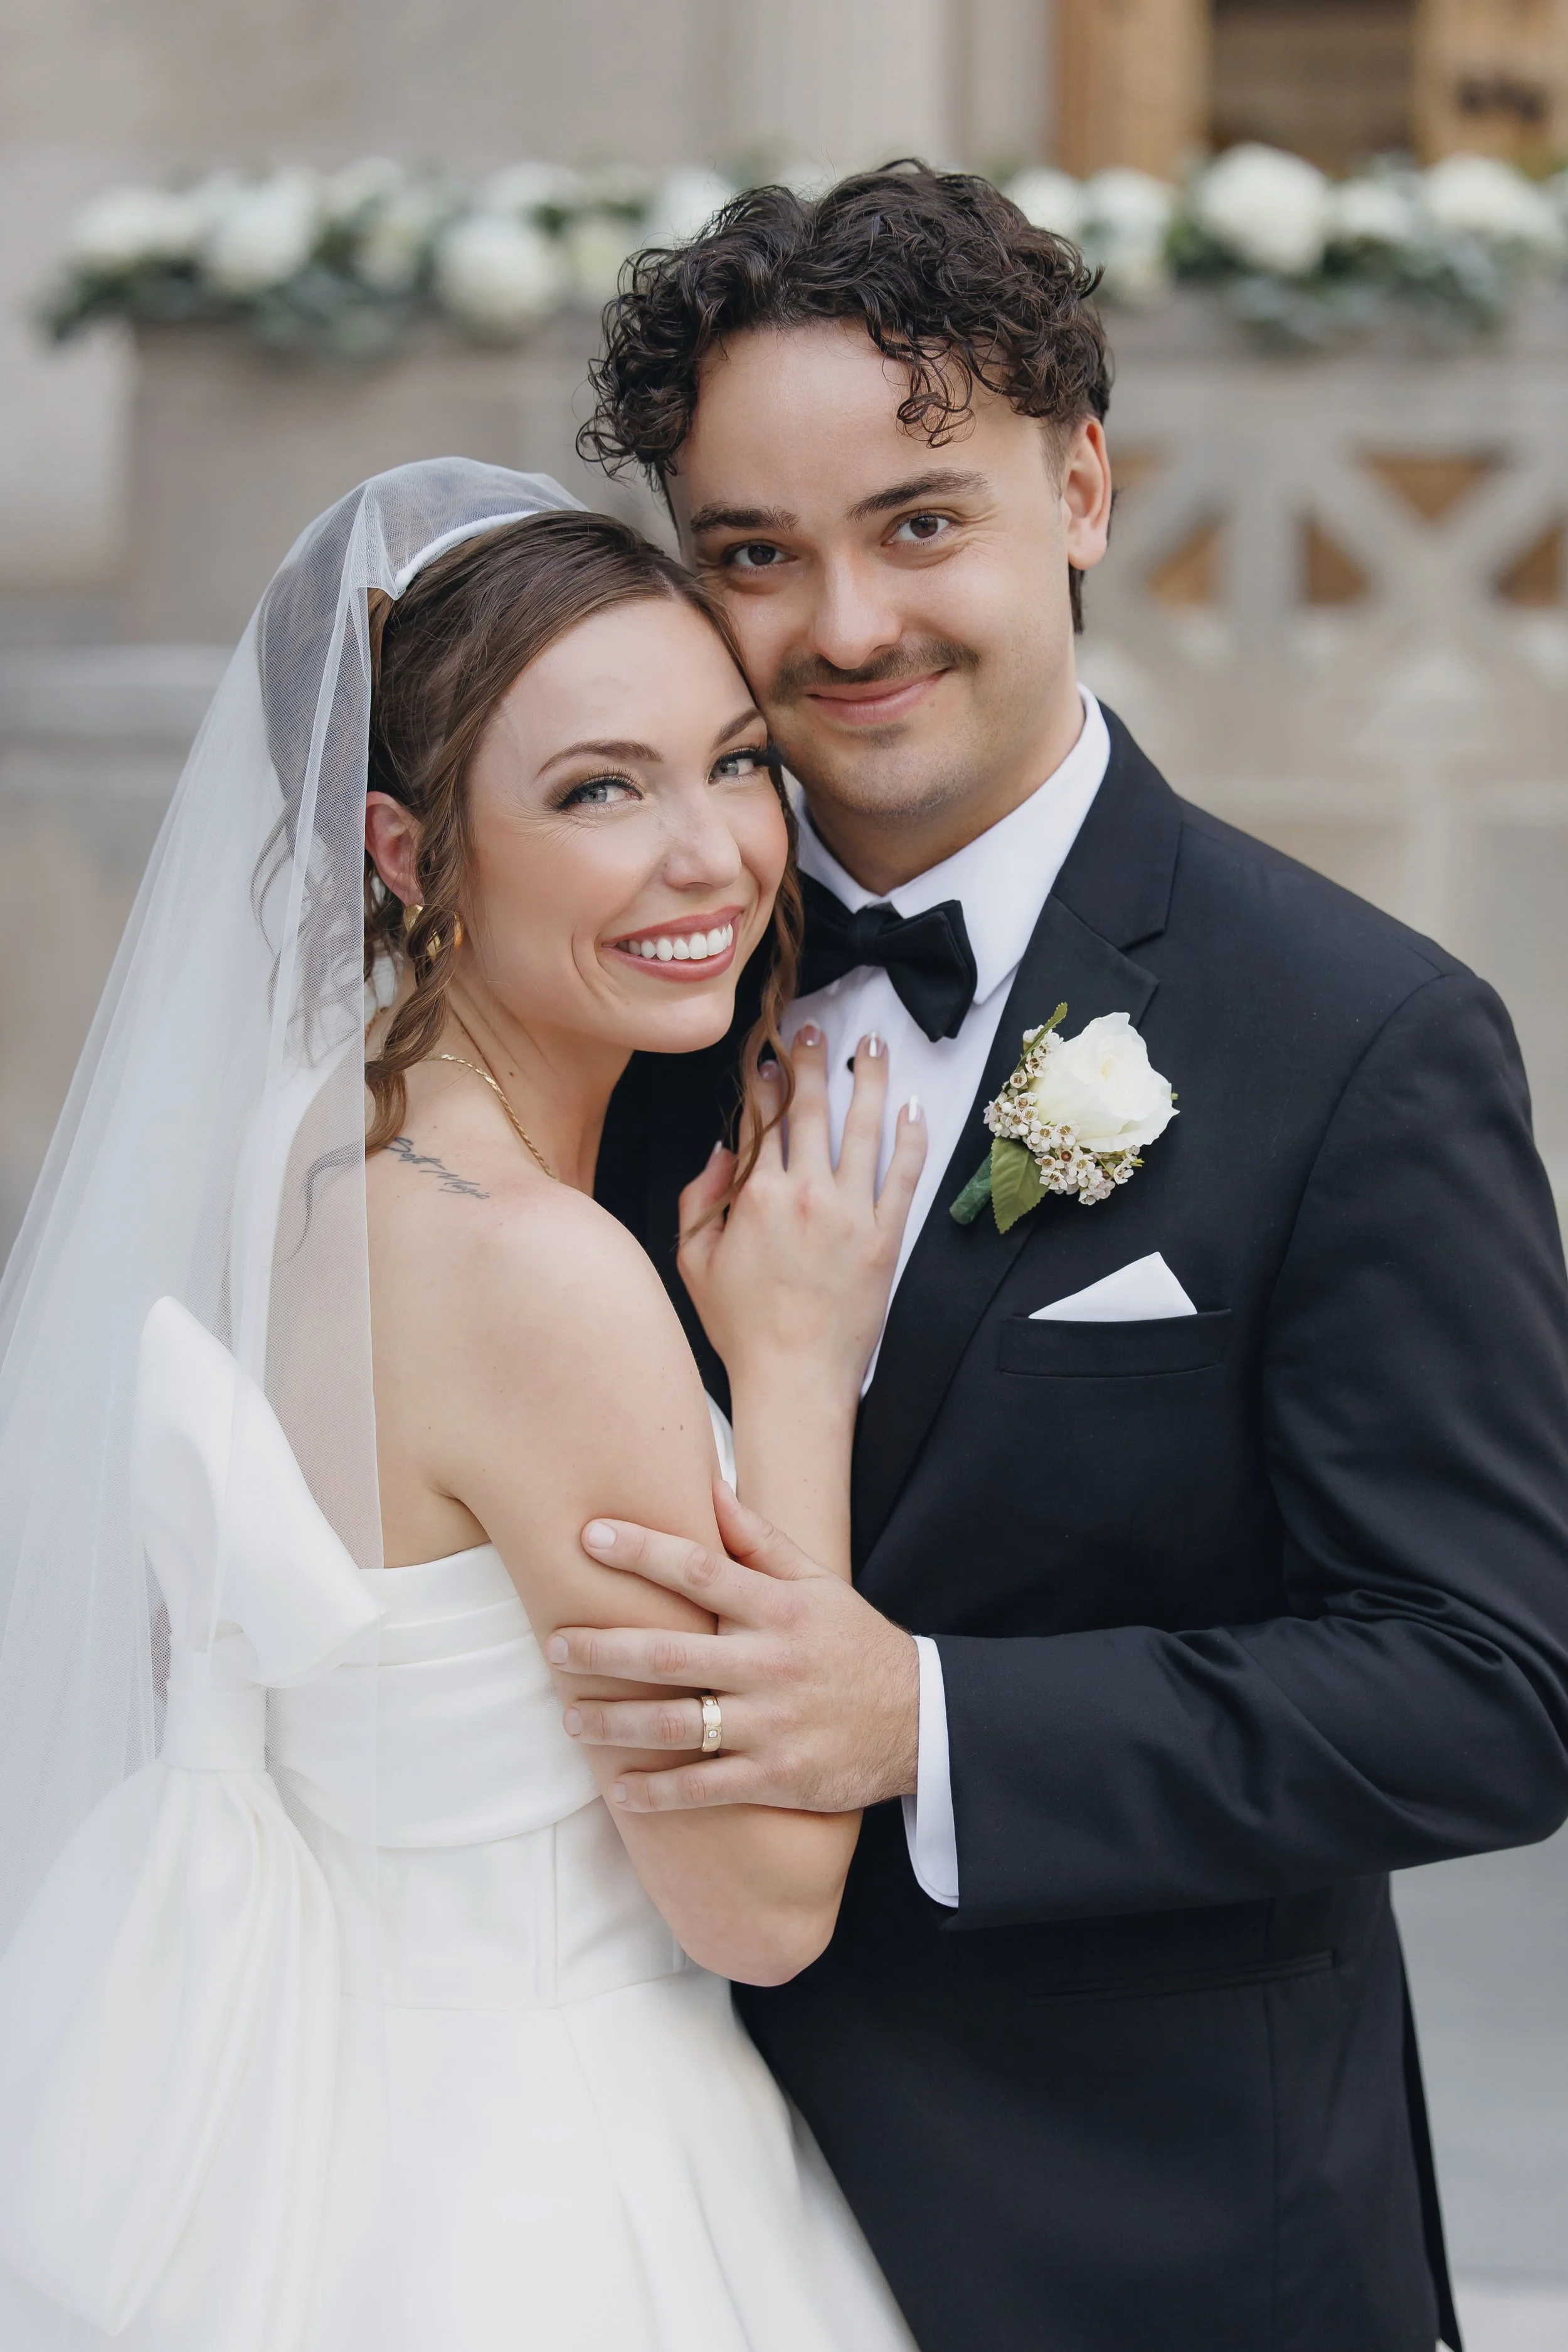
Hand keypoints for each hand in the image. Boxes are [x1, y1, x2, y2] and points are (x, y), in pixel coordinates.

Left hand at [549, 1481, 920, 1812]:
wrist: (921, 1722)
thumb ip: (757, 1539)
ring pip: (679, 1725)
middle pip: (672, 1654)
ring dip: (616, 1723)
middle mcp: (772, 1664)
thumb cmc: (851, 1642)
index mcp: (779, 1609)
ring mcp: (773, 1725)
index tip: (589, 1534)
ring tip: (570, 1716)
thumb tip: (705, 1484)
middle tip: (553, 1644)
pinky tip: (619, 1787)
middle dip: (603, 1649)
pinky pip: (705, 1788)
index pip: (701, 1571)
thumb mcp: (816, 1582)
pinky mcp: (777, 1777)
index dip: (643, 1551)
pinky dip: (658, 1791)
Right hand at [676, 1027, 925, 1401]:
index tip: (770, 1057)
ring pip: (863, 1128)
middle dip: (813, 1061)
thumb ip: (700, 1200)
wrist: (794, 1378)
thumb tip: (719, 1154)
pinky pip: (904, 1176)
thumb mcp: (695, 1262)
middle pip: (811, 1109)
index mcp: (756, 1197)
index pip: (761, 1120)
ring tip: (873, 1047)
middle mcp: (806, 1194)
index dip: (765, 1081)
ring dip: (868, 1080)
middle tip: (817, 1030)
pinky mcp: (885, 1237)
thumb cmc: (744, 1328)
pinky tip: (913, 1109)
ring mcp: (851, 1214)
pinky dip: (911, 1138)